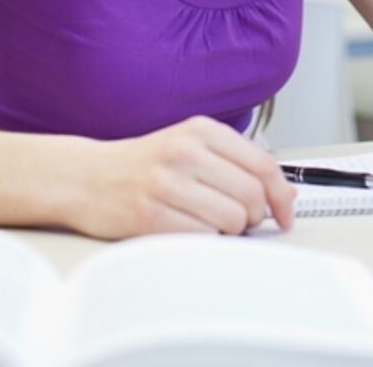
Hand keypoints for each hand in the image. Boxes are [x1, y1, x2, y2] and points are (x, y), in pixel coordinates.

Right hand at [74, 116, 295, 237]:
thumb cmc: (145, 165)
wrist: (86, 177)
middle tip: (240, 221)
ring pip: (232, 220)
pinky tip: (189, 230)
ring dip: (229, 232)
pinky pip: (202, 239)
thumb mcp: (191, 146)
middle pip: (252, 196)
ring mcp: (166, 183)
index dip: (282, 195)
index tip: (286, 214)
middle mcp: (185, 151)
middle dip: (254, 217)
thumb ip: (236, 162)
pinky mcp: (149, 215)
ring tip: (209, 224)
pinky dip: (204, 242)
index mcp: (202, 130)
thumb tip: (284, 192)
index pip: (263, 165)